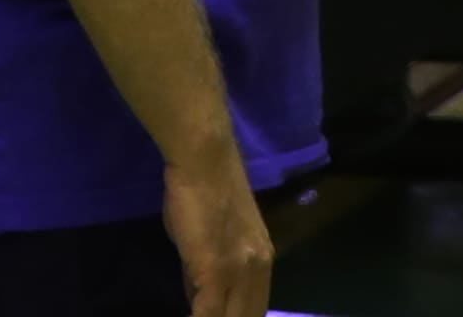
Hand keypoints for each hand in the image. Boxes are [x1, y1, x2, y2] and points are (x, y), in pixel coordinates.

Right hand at [162, 148, 274, 316]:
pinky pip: (208, 314)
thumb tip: (200, 298)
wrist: (204, 162)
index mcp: (262, 261)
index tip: (220, 316)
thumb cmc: (201, 190)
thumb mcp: (213, 237)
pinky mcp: (217, 272)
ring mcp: (240, 272)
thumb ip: (210, 270)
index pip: (255, 310)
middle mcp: (258, 269)